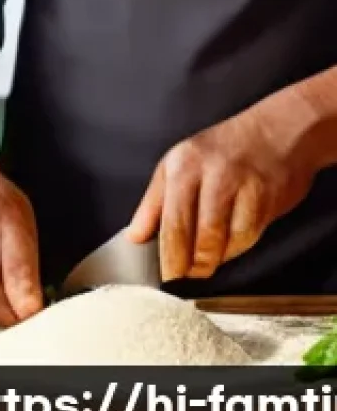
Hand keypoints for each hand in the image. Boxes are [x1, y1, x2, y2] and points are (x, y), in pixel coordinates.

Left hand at [127, 91, 321, 280]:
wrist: (276, 133)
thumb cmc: (219, 151)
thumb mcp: (175, 166)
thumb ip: (153, 204)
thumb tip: (134, 236)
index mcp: (182, 167)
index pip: (172, 220)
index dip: (169, 255)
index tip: (166, 275)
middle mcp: (212, 175)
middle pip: (199, 233)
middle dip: (191, 264)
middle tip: (185, 277)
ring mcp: (243, 186)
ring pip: (226, 240)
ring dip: (215, 259)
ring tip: (205, 262)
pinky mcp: (268, 199)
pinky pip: (248, 236)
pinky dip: (236, 248)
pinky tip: (228, 246)